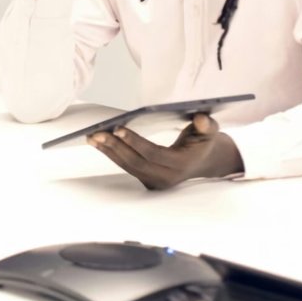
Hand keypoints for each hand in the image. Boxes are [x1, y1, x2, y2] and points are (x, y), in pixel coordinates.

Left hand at [88, 113, 243, 189]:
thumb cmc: (203, 142)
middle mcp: (167, 177)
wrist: (205, 162)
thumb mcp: (210, 132)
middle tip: (96, 133)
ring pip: (128, 166)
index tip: (117, 128)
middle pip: (135, 162)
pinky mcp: (147, 180)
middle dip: (114, 147)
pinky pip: (127, 167)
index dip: (135, 141)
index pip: (153, 154)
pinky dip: (112, 155)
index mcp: (181, 164)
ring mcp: (156, 181)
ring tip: (92, 137)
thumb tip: (200, 118)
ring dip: (108, 151)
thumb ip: (206, 125)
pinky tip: (99, 143)